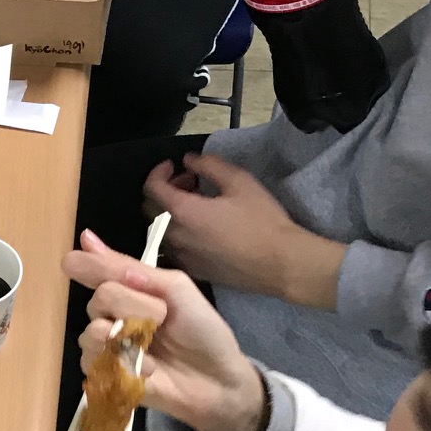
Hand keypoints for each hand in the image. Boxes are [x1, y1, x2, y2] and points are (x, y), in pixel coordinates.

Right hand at [67, 230, 265, 430]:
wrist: (217, 378)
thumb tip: (87, 238)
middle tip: (161, 319)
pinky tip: (148, 369)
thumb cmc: (202, 330)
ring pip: (91, 332)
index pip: (95, 269)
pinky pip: (95, 363)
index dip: (85, 265)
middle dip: (133, 307)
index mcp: (129, 288)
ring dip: (127, 338)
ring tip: (152, 348)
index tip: (72, 263)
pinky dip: (125, 364)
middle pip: (99, 299)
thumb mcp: (177, 290)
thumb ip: (135, 269)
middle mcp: (112, 313)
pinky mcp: (106, 374)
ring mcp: (107, 345)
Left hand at [143, 153, 345, 311]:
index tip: (172, 165)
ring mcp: (180, 257)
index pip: (151, 188)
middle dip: (165, 189)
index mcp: (182, 212)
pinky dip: (176, 231)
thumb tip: (188, 160)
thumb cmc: (261, 220)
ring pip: (159, 229)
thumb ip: (209, 165)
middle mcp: (173, 236)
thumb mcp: (239, 182)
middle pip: (150, 208)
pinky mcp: (191, 271)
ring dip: (170, 212)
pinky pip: (171, 247)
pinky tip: (200, 228)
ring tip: (197, 204)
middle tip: (191, 182)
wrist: (279, 264)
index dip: (158, 172)